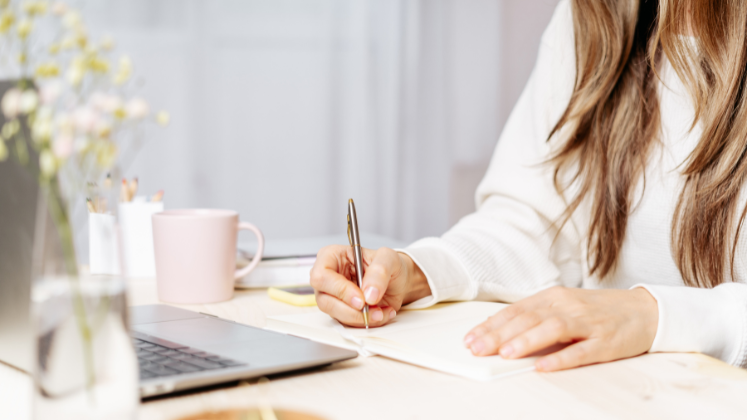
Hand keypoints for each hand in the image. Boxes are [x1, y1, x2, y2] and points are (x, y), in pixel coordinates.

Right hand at [310, 245, 430, 327]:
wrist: (398, 281)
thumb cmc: (389, 265)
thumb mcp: (389, 258)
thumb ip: (379, 271)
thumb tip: (368, 293)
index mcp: (331, 257)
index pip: (321, 276)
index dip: (339, 289)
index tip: (361, 298)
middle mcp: (328, 278)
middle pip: (324, 300)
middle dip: (350, 309)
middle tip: (372, 308)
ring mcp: (333, 297)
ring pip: (335, 315)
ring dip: (361, 317)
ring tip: (381, 311)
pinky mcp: (342, 311)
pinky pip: (348, 323)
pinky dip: (367, 322)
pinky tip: (381, 313)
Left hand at [463, 287, 657, 370]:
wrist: (645, 310)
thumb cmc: (596, 311)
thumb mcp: (563, 308)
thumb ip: (534, 318)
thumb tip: (499, 333)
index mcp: (554, 297)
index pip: (516, 310)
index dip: (492, 324)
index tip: (470, 338)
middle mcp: (568, 306)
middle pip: (529, 319)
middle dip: (500, 334)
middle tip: (478, 348)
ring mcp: (588, 323)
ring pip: (553, 329)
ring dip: (527, 341)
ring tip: (506, 353)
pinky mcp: (607, 341)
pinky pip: (582, 351)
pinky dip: (562, 359)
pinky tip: (545, 366)